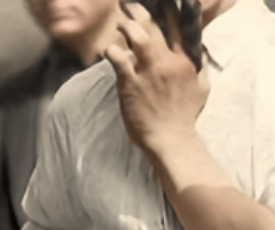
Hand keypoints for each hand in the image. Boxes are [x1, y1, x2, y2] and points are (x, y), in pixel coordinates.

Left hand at [105, 1, 209, 156]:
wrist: (170, 138)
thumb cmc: (184, 116)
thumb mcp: (201, 88)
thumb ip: (198, 68)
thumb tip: (197, 56)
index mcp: (185, 60)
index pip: (178, 28)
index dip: (168, 13)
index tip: (160, 4)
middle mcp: (168, 61)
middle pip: (155, 28)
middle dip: (141, 13)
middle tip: (130, 5)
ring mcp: (150, 72)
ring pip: (139, 39)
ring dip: (128, 27)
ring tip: (120, 22)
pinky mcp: (132, 84)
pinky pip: (120, 62)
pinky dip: (113, 52)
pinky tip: (108, 49)